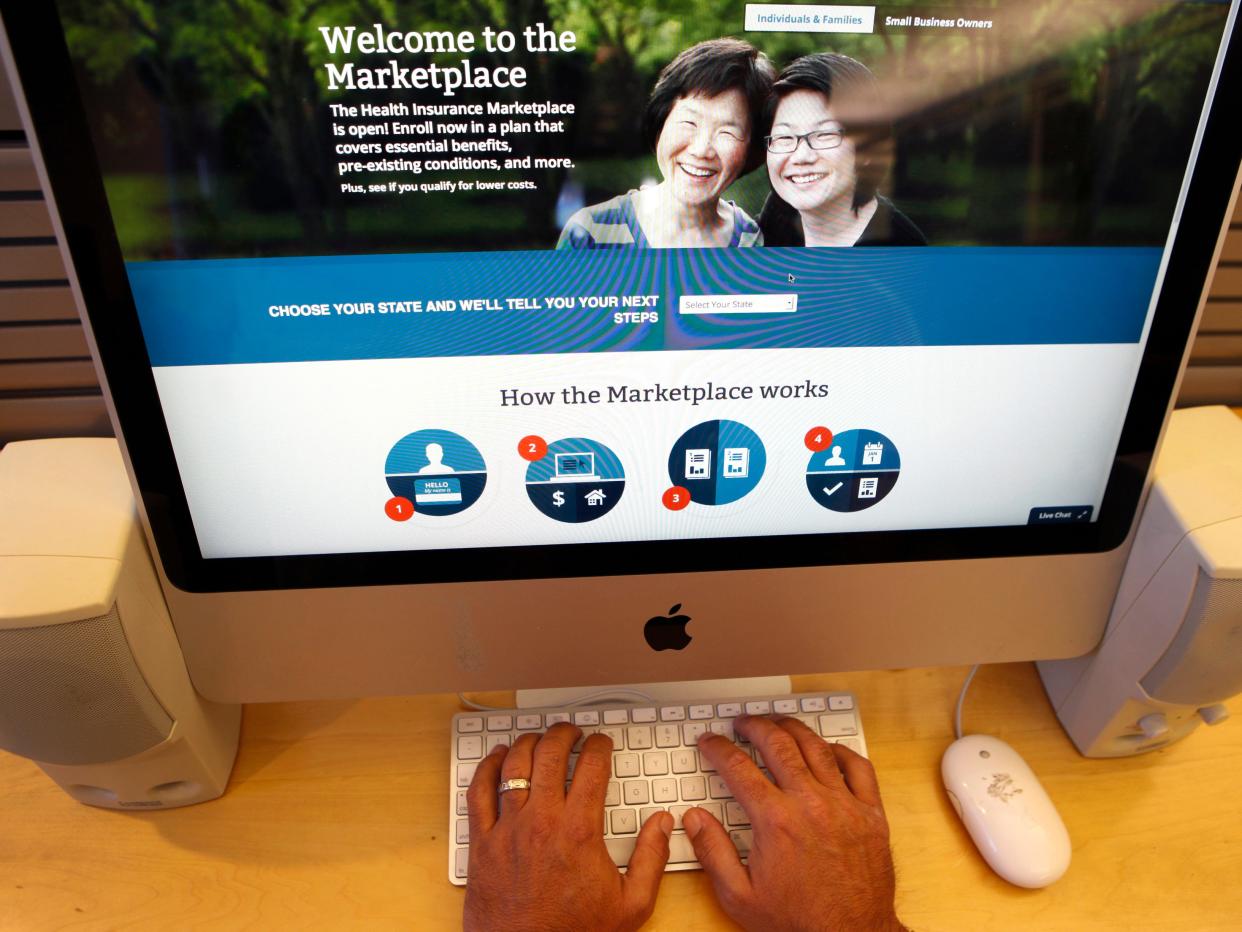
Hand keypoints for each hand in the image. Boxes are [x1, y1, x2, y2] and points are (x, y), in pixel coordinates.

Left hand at [464, 723, 673, 931]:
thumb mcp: (631, 905)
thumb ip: (651, 858)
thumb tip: (664, 823)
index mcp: (579, 831)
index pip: (592, 766)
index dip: (599, 745)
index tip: (602, 742)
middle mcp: (541, 822)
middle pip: (550, 754)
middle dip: (564, 733)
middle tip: (571, 731)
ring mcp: (507, 829)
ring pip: (513, 765)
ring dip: (528, 743)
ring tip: (539, 738)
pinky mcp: (481, 843)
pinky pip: (478, 792)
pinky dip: (487, 768)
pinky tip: (497, 759)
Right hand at [683, 715, 905, 931]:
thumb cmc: (799, 922)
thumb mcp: (739, 897)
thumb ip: (712, 852)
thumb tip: (693, 819)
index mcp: (775, 821)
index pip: (738, 767)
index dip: (719, 749)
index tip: (711, 743)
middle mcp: (810, 804)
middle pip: (777, 744)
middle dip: (754, 726)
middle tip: (742, 723)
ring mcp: (844, 806)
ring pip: (816, 748)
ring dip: (793, 728)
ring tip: (778, 723)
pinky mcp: (871, 815)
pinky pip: (858, 767)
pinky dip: (840, 751)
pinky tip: (827, 749)